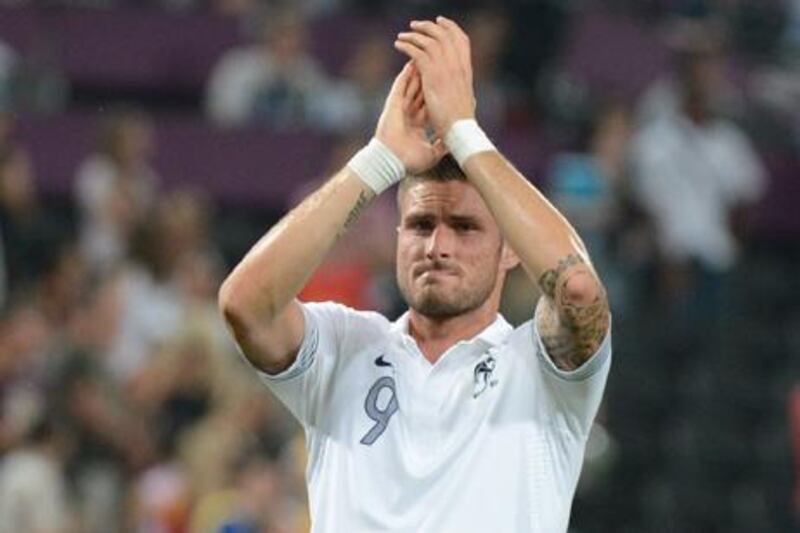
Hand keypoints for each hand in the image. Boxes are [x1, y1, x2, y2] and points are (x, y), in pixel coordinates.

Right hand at [374, 62, 446, 174]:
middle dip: (431, 80)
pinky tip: (412, 62)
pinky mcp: (393, 104)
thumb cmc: (409, 161)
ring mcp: (400, 109)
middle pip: (422, 93)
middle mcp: (409, 115)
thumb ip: (442, 146)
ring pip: (412, 86)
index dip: (438, 97)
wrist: (392, 161)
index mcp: (417, 126)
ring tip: (429, 57)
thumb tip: (454, 144)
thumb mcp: (432, 154)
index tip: (449, 88)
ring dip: (420, 73)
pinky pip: (401, 85)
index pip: (429, 106)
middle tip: (441, 66)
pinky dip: (407, 74)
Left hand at [394, 17, 475, 137]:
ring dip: (416, 35)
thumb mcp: (467, 106)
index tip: (441, 24)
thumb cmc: (464, 126)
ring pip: (430, 42)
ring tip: (404, 34)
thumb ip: (465, 97)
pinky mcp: (433, 76)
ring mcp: (446, 70)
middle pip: (446, 36)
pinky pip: (418, 53)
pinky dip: (408, 46)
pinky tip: (399, 45)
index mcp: (466, 73)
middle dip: (431, 27)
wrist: (460, 133)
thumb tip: (468, 98)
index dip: (452, 30)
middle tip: (418, 25)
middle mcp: (458, 67)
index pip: (462, 42)